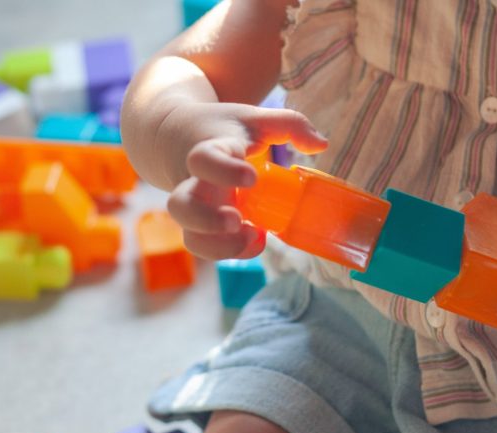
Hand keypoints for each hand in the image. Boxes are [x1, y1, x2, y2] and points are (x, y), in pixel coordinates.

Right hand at [163, 102, 327, 259]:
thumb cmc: (222, 128)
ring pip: (190, 236)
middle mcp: (194, 183)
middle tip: (236, 220)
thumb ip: (290, 124)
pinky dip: (230, 251)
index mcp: (207, 150)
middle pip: (181, 207)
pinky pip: (206, 246)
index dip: (224, 170)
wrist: (175, 135)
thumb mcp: (255, 118)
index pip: (204, 160)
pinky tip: (255, 239)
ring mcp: (195, 207)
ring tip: (251, 236)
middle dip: (207, 219)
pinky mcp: (200, 225)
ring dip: (218, 246)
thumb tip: (321, 145)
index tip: (251, 177)